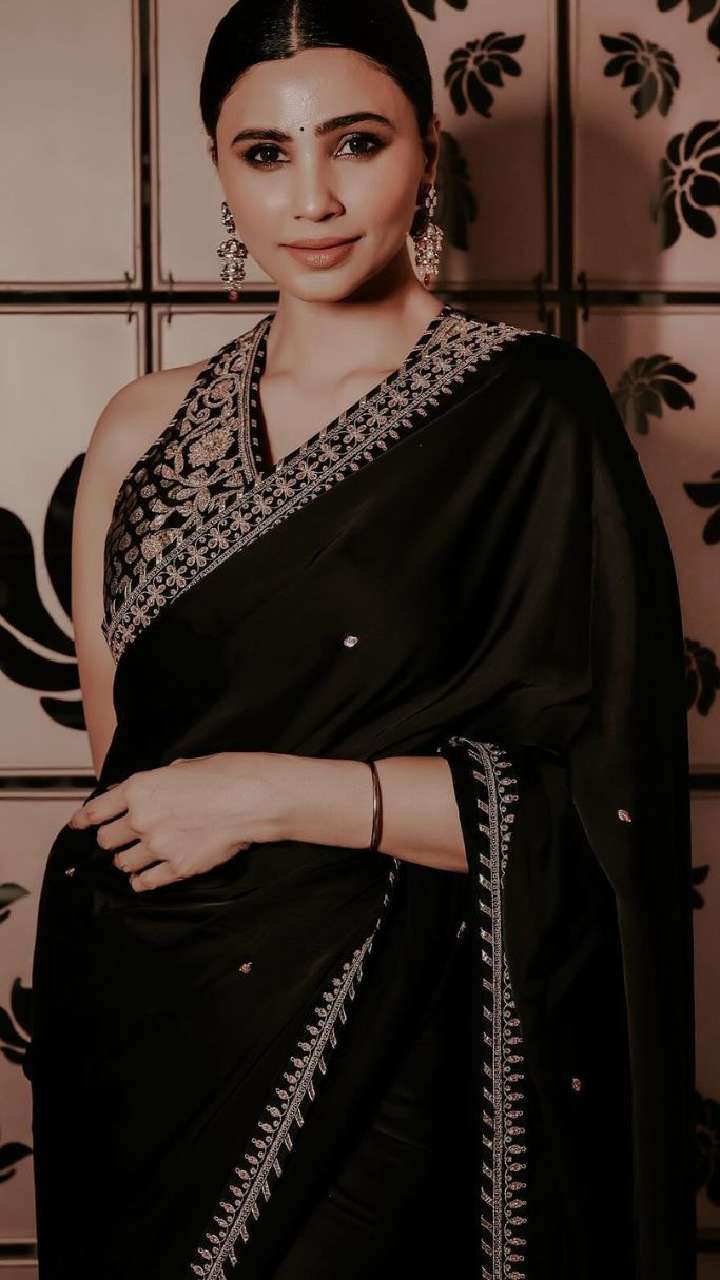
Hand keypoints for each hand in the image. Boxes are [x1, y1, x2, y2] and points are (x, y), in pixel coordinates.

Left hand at [66, 752, 281, 890]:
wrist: (254, 799)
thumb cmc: (225, 776)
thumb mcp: (181, 767)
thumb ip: (155, 784)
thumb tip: (144, 794)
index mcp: (140, 788)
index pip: (96, 810)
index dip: (83, 820)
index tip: (79, 825)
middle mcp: (142, 818)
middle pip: (106, 840)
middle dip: (113, 839)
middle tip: (126, 837)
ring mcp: (158, 846)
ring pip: (123, 864)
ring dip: (130, 860)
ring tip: (143, 855)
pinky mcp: (177, 868)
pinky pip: (145, 882)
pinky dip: (143, 880)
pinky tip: (149, 875)